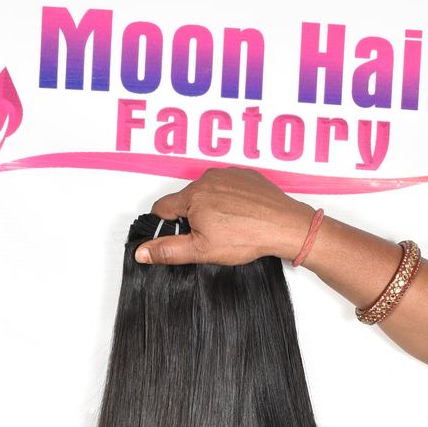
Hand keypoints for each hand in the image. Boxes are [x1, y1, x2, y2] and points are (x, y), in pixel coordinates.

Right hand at [134, 167, 315, 265]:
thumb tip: (142, 252)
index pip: (162, 208)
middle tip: (210, 236)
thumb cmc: (247, 237)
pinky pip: (229, 186)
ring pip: (208, 192)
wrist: (285, 226)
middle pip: (186, 200)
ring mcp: (229, 174)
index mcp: (192, 195)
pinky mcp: (247, 175)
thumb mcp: (201, 250)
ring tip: (229, 226)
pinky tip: (241, 215)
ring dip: (212, 207)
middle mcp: (208, 178)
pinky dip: (230, 199)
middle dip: (192, 217)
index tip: (178, 236)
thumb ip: (169, 249)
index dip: (166, 225)